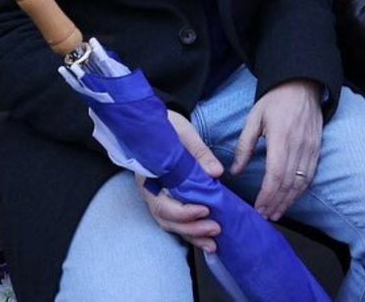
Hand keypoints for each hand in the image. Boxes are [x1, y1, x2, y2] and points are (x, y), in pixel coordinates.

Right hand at [135, 110, 223, 252]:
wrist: (153, 122)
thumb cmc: (166, 126)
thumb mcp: (182, 132)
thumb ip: (198, 152)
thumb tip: (216, 173)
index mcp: (148, 178)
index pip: (162, 204)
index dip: (183, 211)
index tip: (204, 209)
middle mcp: (150, 192)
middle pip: (167, 219)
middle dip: (192, 228)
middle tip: (215, 229)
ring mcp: (157, 197)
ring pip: (171, 224)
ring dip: (192, 235)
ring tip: (213, 242)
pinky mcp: (167, 198)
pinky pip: (176, 219)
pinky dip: (190, 230)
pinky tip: (206, 238)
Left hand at [231, 79, 322, 221]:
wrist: (302, 85)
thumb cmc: (276, 100)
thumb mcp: (254, 118)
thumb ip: (244, 145)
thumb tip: (234, 170)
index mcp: (281, 138)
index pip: (275, 175)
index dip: (267, 195)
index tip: (257, 208)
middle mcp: (298, 145)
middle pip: (288, 183)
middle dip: (275, 203)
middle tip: (264, 216)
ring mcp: (310, 148)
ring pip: (301, 183)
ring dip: (288, 201)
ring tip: (276, 213)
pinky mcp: (317, 148)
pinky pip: (310, 175)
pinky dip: (300, 190)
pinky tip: (291, 198)